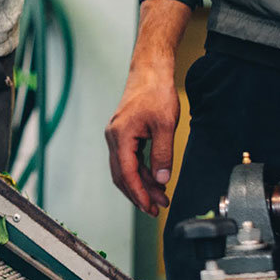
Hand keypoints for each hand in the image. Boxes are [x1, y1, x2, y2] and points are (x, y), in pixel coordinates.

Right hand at [105, 63, 179, 215]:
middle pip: (122, 175)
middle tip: (157, 208)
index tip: (151, 208)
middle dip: (139, 194)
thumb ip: (163, 154)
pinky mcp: (124, 133)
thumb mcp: (165, 125)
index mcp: (120, 136)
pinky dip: (142, 171)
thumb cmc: (156, 93)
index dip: (139, 194)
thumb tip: (162, 179)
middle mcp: (114, 137)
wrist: (150, 71)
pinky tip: (156, 179)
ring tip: (161, 196)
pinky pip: (130, 159)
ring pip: (125, 169)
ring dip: (142, 184)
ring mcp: (117, 135)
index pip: (127, 173)